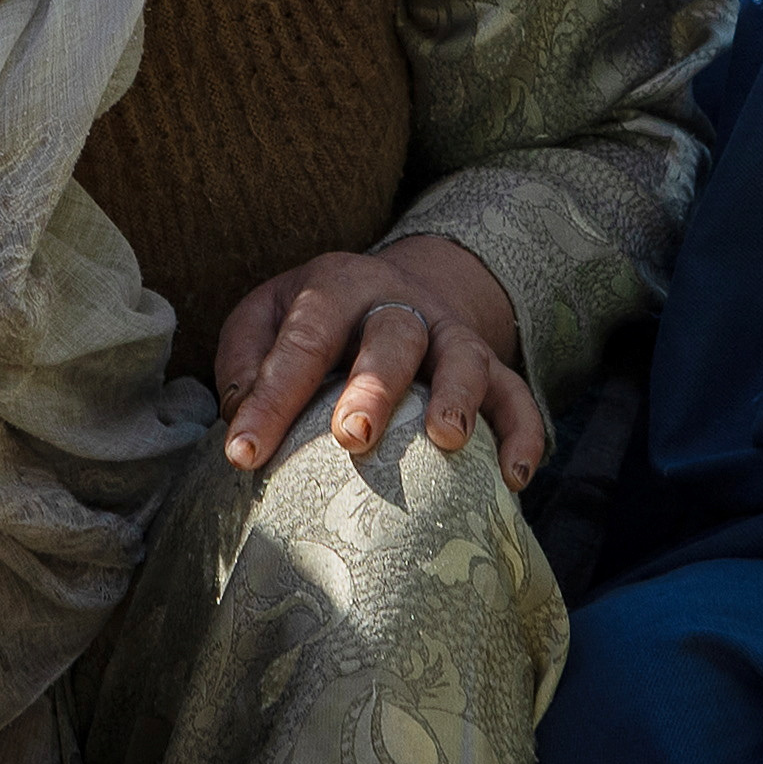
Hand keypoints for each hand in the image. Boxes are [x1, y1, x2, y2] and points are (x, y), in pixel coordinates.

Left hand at [214, 235, 541, 484]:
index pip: (302, 339)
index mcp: (336, 286)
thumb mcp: (266, 317)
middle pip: (393, 335)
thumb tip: (239, 423)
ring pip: (463, 356)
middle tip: (354, 436)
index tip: (244, 455)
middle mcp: (398, 302)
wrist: (394, 287)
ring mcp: (450, 333)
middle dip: (375, 385)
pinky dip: (522, 432)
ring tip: (447, 440)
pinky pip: (517, 394)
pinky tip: (514, 477)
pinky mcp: (491, 365)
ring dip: (457, 396)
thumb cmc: (316, 319)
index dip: (271, 398)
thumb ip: (245, 361)